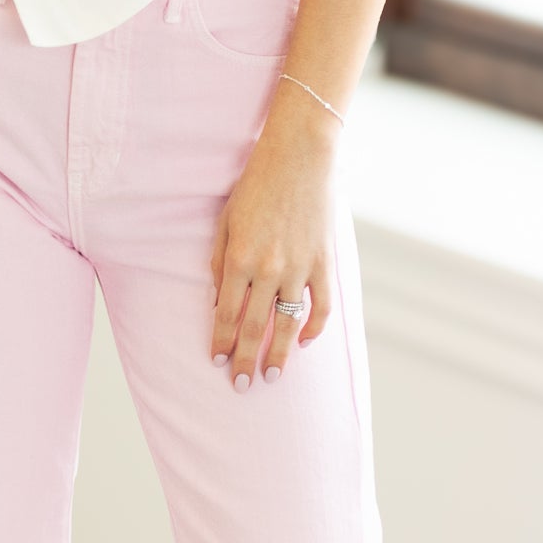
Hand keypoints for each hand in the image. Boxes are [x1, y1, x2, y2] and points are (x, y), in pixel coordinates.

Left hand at [209, 103, 336, 387]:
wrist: (299, 156)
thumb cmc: (255, 185)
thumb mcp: (226, 221)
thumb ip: (220, 263)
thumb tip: (221, 302)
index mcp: (240, 259)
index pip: (228, 314)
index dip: (222, 341)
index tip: (218, 362)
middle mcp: (269, 269)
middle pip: (255, 327)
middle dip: (246, 360)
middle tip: (241, 386)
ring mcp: (300, 268)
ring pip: (288, 323)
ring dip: (279, 353)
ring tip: (272, 376)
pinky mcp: (324, 262)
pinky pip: (320, 305)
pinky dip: (313, 327)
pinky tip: (303, 341)